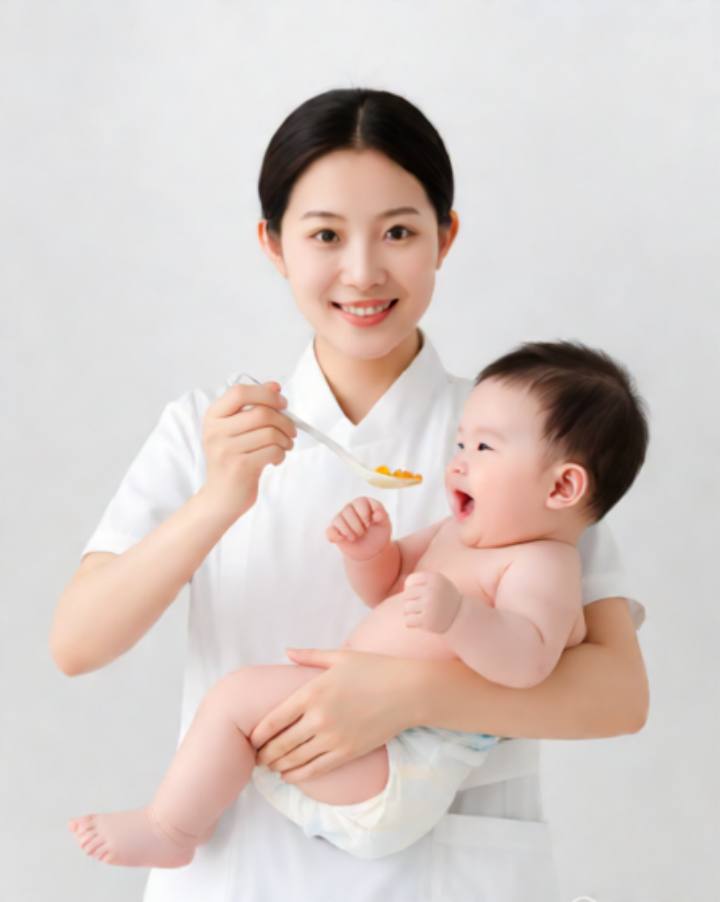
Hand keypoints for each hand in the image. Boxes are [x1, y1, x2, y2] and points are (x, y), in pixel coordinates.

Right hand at [201, 381, 296, 521]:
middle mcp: (216, 431)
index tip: (281, 402)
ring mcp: (226, 450)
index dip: (265, 394)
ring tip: (284, 446)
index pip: (239, 392)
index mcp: (213, 416)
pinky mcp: (240, 467)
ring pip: (270, 433)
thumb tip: (275, 386)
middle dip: (284, 420)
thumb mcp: (235, 430)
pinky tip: (275, 459)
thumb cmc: (232, 459)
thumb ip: (252, 406)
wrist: (220, 497)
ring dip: (285, 440)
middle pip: (261, 413)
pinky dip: (281, 454)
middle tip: (291, 430)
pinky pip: (273, 451)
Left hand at [249, 648, 420, 781]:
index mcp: (313, 692)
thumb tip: (286, 652)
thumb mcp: (340, 657)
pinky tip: (290, 775)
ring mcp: (333, 738)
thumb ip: (310, 656)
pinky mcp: (348, 753)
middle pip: (281, 744)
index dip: (258, 733)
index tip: (251, 739)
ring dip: (278, 766)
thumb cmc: (375, 669)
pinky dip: (298, 775)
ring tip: (270, 767)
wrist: (408, 691)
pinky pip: (316, 770)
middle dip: (264, 754)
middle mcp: (319, 718)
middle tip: (256, 757)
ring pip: (295, 760)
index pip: (274, 720)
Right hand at [325, 497, 391, 561]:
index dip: (365, 515)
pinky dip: (335, 536)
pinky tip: (343, 539)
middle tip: (363, 532)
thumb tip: (377, 514)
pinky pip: (330, 531)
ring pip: (338, 520)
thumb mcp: (385, 523)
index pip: (360, 502)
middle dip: (358, 526)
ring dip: (349, 532)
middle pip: (348, 512)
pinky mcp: (334, 531)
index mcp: (362, 502)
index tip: (370, 524)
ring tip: (355, 537)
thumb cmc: (379, 532)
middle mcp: (349, 508)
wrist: (373, 549)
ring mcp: (340, 519)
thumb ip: (383, 515)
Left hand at [402, 571, 462, 632]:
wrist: (460, 616)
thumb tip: (405, 584)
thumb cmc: (444, 597)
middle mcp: (432, 590)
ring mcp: (429, 605)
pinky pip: (408, 620)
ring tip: (418, 614)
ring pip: (406, 608)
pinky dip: (410, 622)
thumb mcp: (437, 582)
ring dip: (409, 612)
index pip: (409, 581)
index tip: (417, 594)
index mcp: (434, 578)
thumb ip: (421, 580)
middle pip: (407, 595)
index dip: (409, 588)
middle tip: (418, 606)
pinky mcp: (427, 620)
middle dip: (409, 601)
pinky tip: (418, 622)